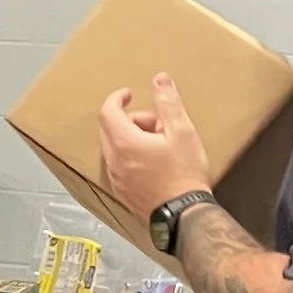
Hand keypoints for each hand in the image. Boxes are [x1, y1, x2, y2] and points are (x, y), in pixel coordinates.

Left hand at [97, 73, 212, 225]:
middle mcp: (114, 161)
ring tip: (161, 145)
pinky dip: (131, 156)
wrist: (184, 214)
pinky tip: (156, 163)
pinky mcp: (122, 193)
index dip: (117, 98)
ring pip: (115, 148)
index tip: (130, 94)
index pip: (107, 111)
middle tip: (158, 124)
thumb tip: (159, 79)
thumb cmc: (184, 174)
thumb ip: (168, 102)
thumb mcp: (182, 131)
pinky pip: (119, 165)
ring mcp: (116, 179)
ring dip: (132, 138)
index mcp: (124, 143)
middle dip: (131, 119)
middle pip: (110, 128)